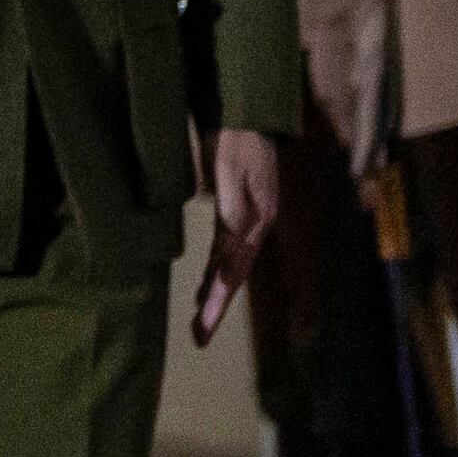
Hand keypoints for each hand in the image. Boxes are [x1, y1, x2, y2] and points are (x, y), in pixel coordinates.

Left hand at [186, 124, 279, 344]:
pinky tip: (204, 290)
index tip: (206, 318)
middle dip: (217, 307)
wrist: (244, 117)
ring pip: (228, 268)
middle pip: (234, 274)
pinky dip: (213, 275)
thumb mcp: (233, 168)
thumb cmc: (238, 141)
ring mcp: (246, 222)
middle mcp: (254, 227)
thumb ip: (233, 203)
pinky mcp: (233, 215)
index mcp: (256, 219)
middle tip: (201, 338)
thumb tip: (233, 237)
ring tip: (200, 326)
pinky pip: (223, 253)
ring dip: (214, 297)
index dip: (221, 293)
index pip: (236, 265)